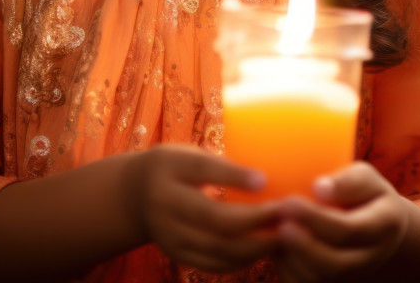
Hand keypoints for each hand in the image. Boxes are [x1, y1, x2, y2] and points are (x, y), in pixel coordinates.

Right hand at [125, 142, 280, 272]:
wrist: (133, 196)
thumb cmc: (172, 167)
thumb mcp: (187, 154)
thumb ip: (217, 165)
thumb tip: (264, 178)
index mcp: (168, 169)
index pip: (203, 171)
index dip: (234, 176)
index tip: (265, 179)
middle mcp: (165, 204)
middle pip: (214, 219)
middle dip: (255, 220)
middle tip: (286, 214)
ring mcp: (170, 235)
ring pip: (218, 249)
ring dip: (256, 246)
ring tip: (283, 235)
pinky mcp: (178, 255)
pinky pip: (215, 264)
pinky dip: (243, 260)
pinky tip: (263, 248)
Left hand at [274, 162, 409, 282]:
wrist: (380, 229)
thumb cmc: (367, 194)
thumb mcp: (367, 178)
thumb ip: (348, 181)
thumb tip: (319, 187)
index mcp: (383, 225)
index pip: (350, 230)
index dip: (317, 219)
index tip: (290, 201)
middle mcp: (369, 257)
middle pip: (335, 263)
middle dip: (303, 246)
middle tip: (280, 223)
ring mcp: (351, 274)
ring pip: (319, 278)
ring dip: (293, 258)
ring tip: (276, 231)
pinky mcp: (333, 282)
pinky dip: (288, 269)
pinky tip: (277, 246)